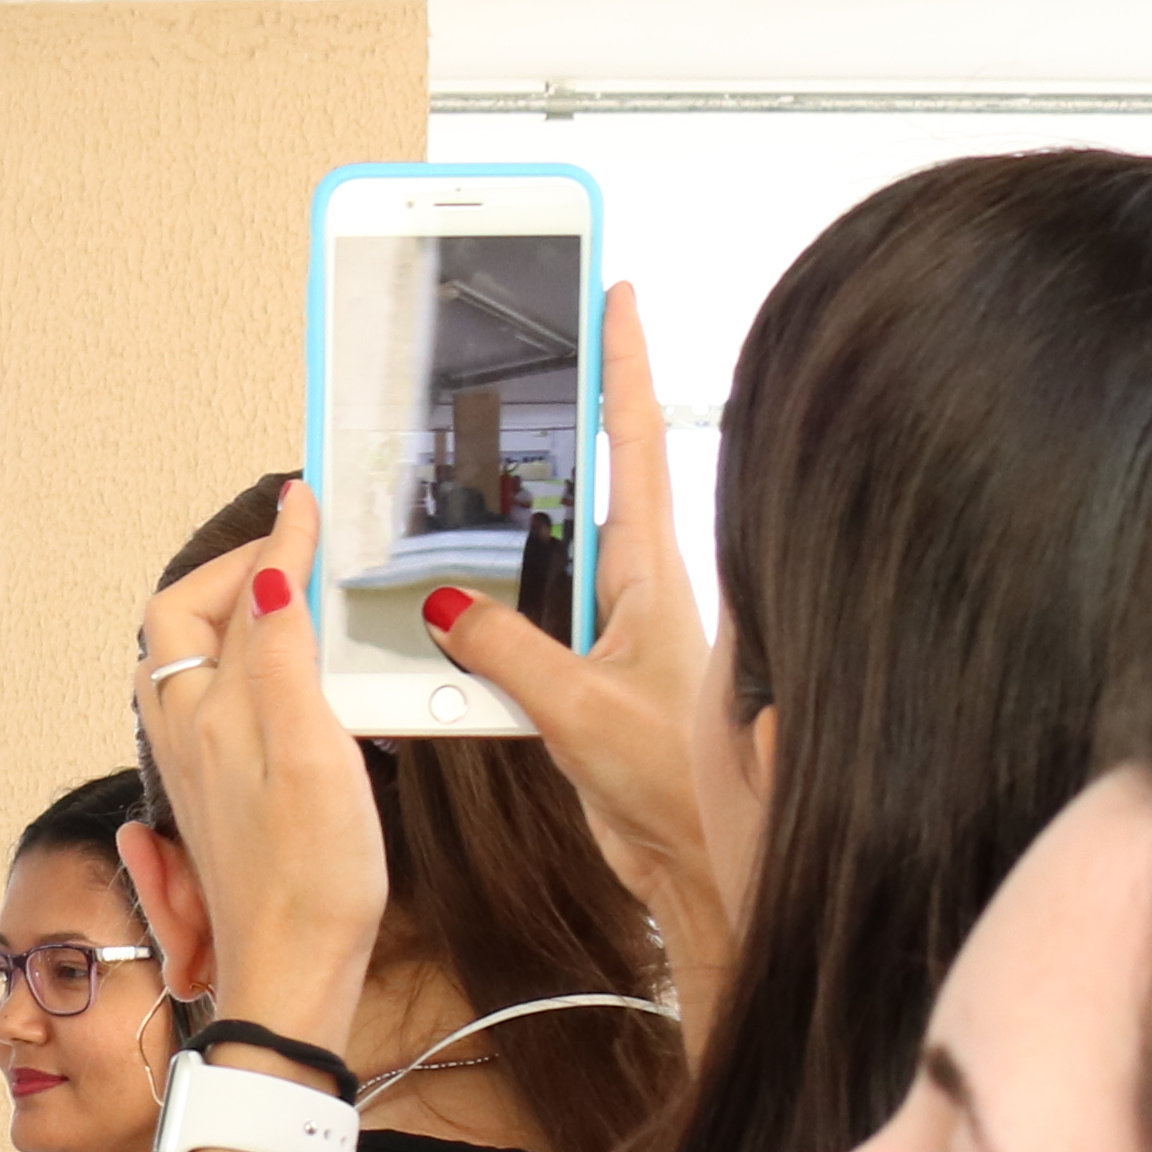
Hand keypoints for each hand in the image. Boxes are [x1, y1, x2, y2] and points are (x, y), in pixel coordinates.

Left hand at [123, 480, 392, 1057]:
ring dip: (237, 622)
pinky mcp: (224, 802)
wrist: (295, 975)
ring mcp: (200, 772)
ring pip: (195, 671)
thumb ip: (282, 654)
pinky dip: (249, 670)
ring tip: (296, 600)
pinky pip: (217, 711)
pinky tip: (294, 680)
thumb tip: (267, 570)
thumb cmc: (309, 877)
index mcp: (203, 715)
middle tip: (298, 554)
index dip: (260, 547)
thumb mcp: (308, 746)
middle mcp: (187, 739)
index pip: (209, 599)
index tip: (306, 509)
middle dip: (233, 576)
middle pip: (182, 629)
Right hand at [420, 285, 752, 1000]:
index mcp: (652, 572)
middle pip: (587, 482)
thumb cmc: (676, 783)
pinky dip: (490, 614)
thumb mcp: (580, 706)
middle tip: (515, 360)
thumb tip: (447, 606)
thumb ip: (507, 650)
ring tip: (455, 484)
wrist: (704, 862)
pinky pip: (527, 626)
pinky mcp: (588, 680)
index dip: (622, 361)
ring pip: (549, 556)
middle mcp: (636, 589)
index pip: (634, 440)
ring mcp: (614, 632)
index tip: (614, 289)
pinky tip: (450, 617)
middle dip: (554, 424)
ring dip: (507, 529)